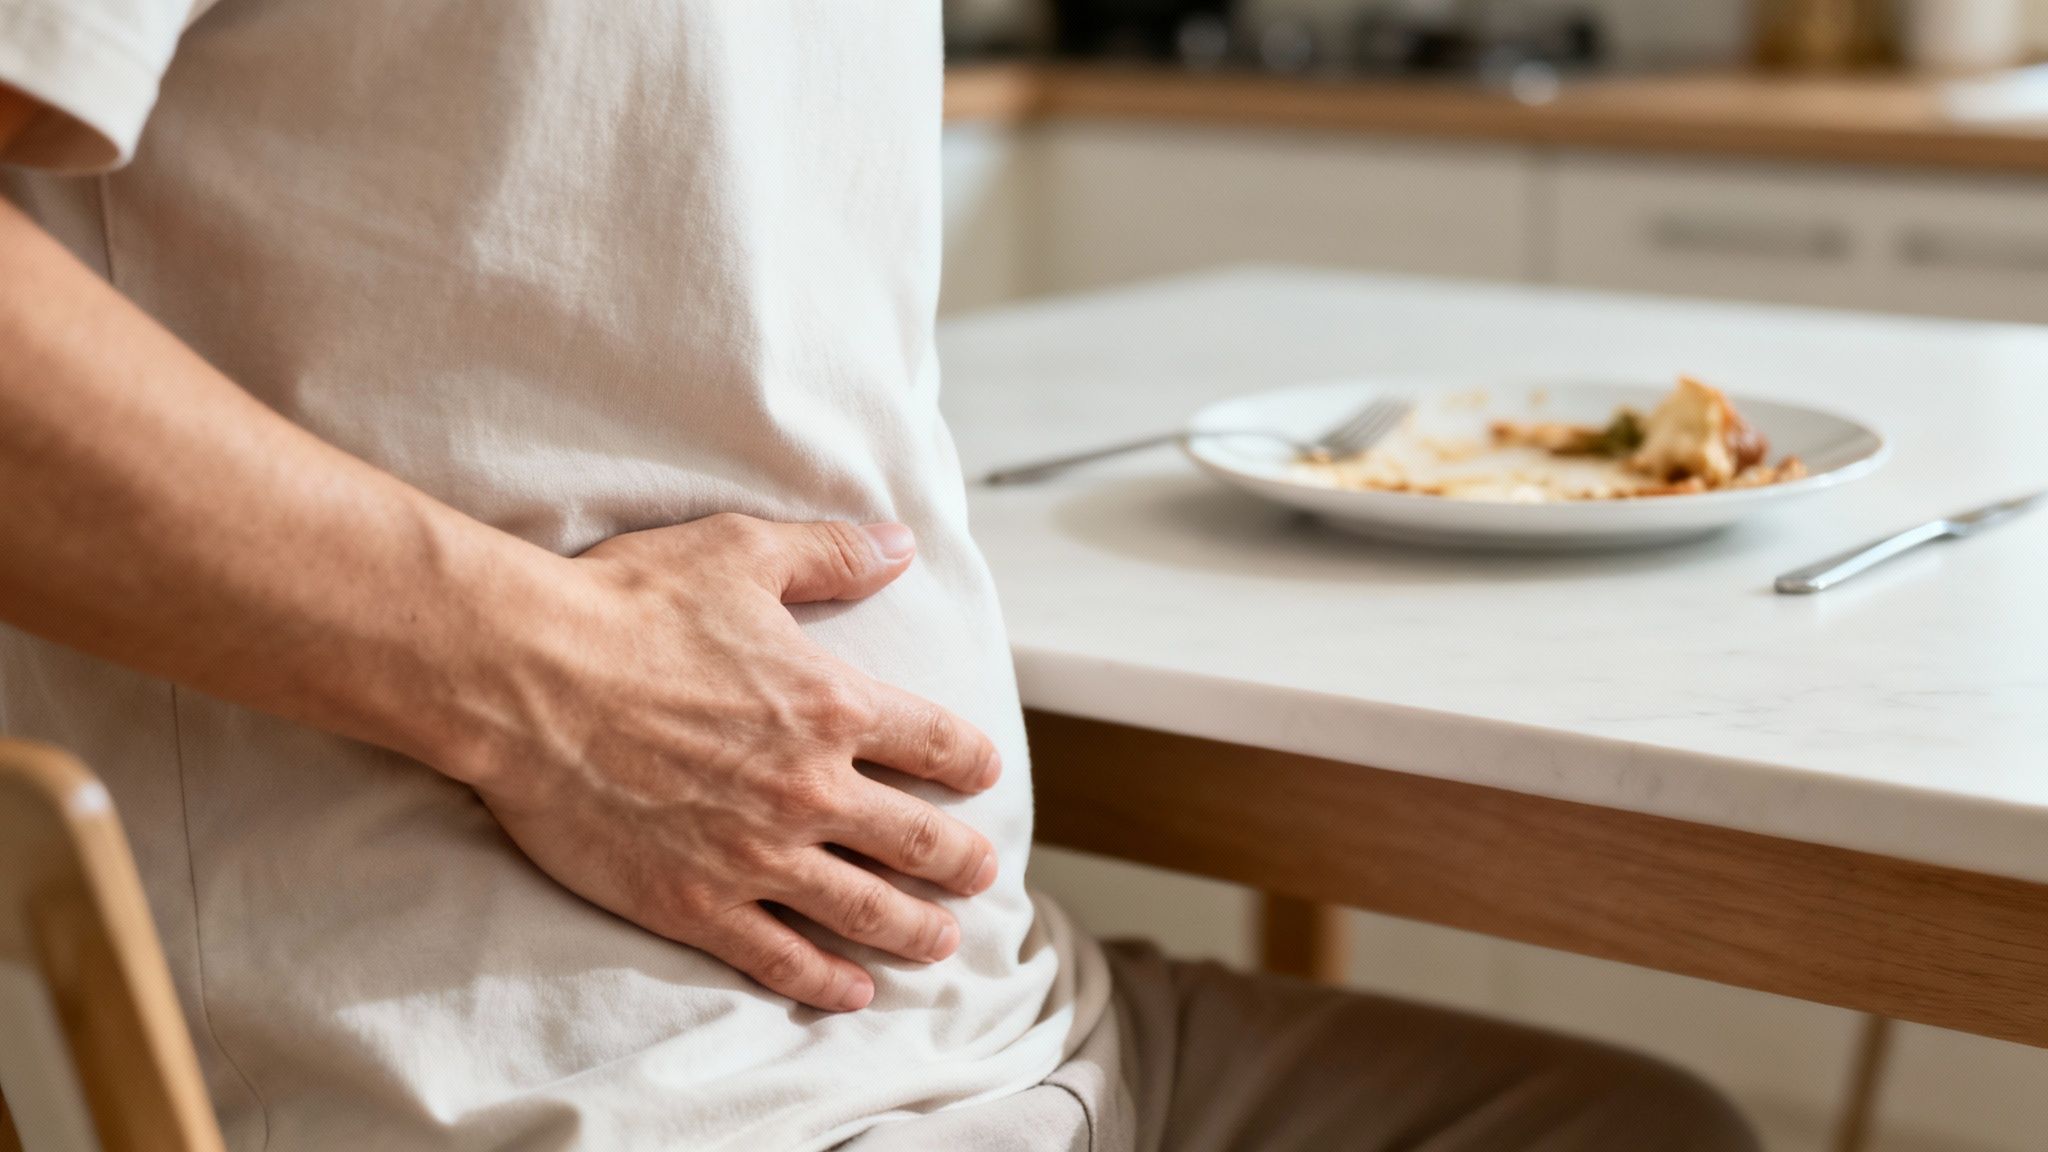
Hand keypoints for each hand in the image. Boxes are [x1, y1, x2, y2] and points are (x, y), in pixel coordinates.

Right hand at [450, 513, 1002, 1011]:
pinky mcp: (694, 904)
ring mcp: (754, 855)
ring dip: (913, 930)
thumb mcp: (741, 553)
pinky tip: (851, 991)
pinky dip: (824, 980)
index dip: (970, 761)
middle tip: (981, 875)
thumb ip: (831, 553)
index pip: (935, 742)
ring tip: (941, 943)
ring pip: (864, 909)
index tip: (984, 775)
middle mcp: (809, 787)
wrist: (523, 676)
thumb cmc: (625, 605)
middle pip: (916, 839)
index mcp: (830, 703)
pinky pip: (779, 958)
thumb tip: (903, 544)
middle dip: (959, 862)